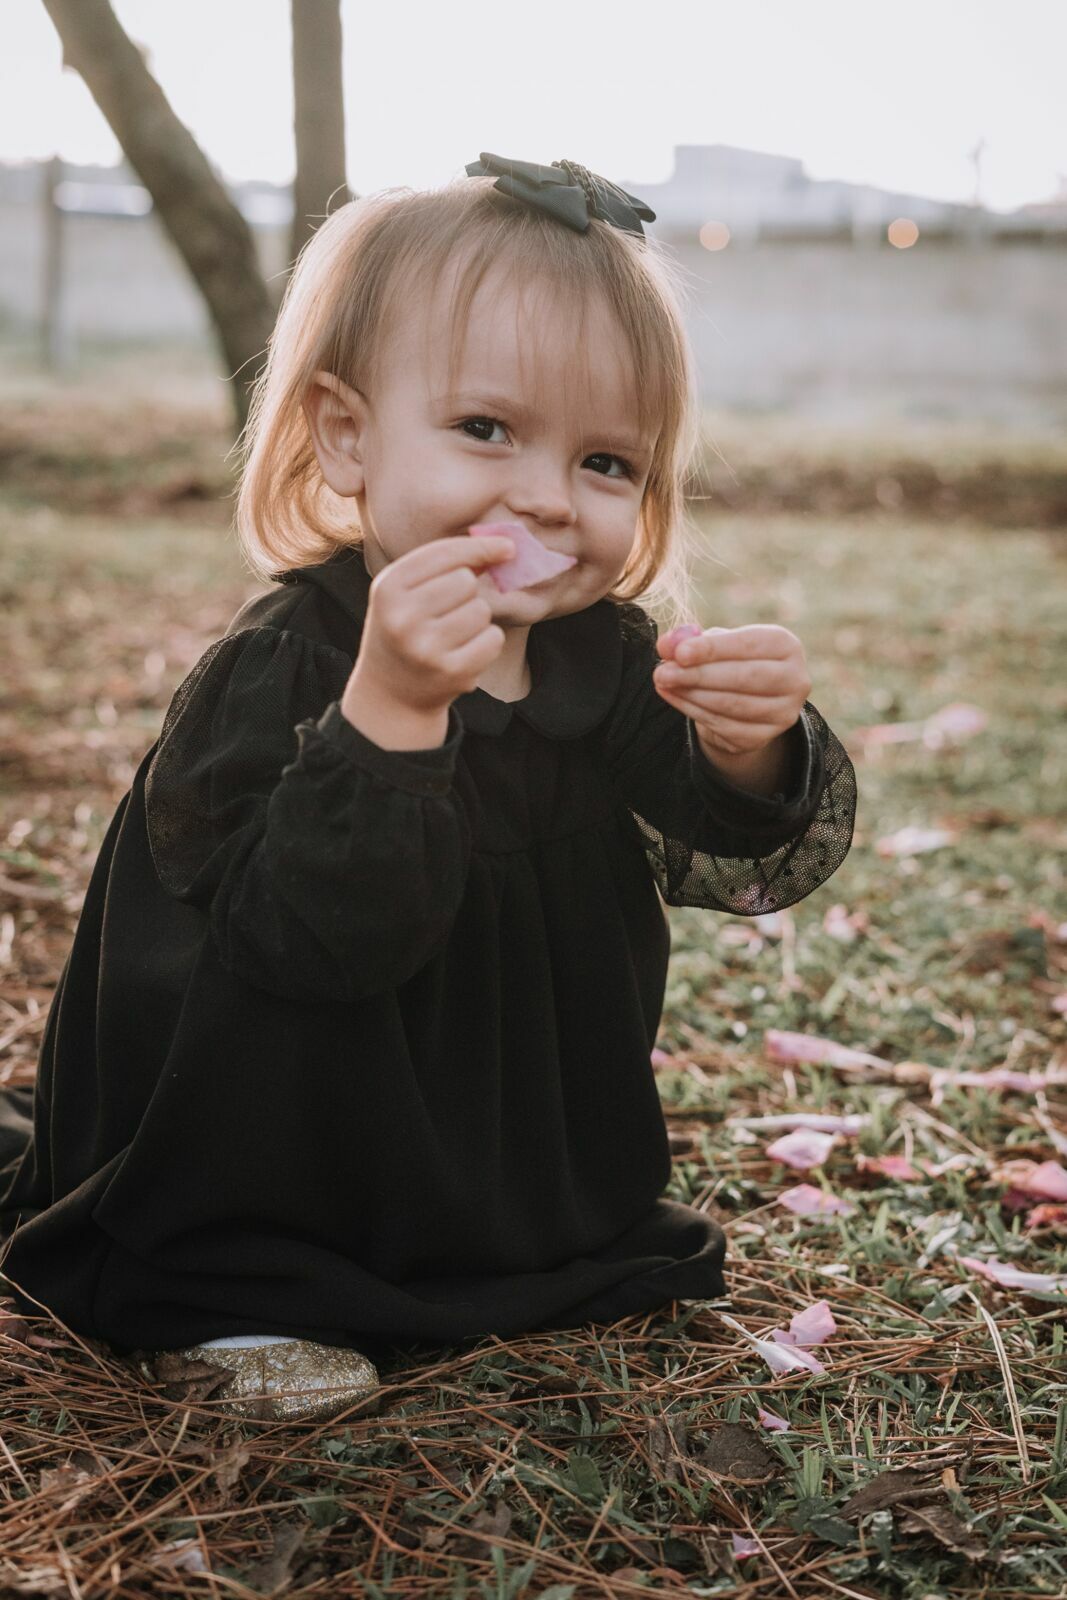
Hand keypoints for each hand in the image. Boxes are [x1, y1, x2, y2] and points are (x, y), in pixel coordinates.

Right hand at [347, 533, 515, 716]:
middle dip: (466, 593)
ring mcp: (426, 648)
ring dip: (476, 620)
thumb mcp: (407, 590)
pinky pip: (493, 638)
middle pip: (465, 581)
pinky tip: (464, 653)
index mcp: (388, 588)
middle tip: (447, 613)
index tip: (507, 547)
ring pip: (481, 610)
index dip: (481, 547)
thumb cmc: (405, 629)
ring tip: (451, 635)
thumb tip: (505, 547)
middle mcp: (402, 618)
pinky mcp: (451, 672)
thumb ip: (446, 563)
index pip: (444, 554)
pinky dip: (487, 642)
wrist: (390, 693)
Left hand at [652, 623, 811, 756]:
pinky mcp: (764, 736)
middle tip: (662, 672)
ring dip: (692, 694)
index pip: (749, 645)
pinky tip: (674, 697)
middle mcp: (794, 679)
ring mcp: (783, 712)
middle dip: (698, 675)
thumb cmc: (729, 661)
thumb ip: (689, 641)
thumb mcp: (712, 644)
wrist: (745, 700)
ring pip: (732, 705)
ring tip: (664, 682)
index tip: (679, 653)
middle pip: (744, 677)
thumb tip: (667, 645)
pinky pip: (724, 725)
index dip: (712, 649)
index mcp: (786, 645)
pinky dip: (693, 711)